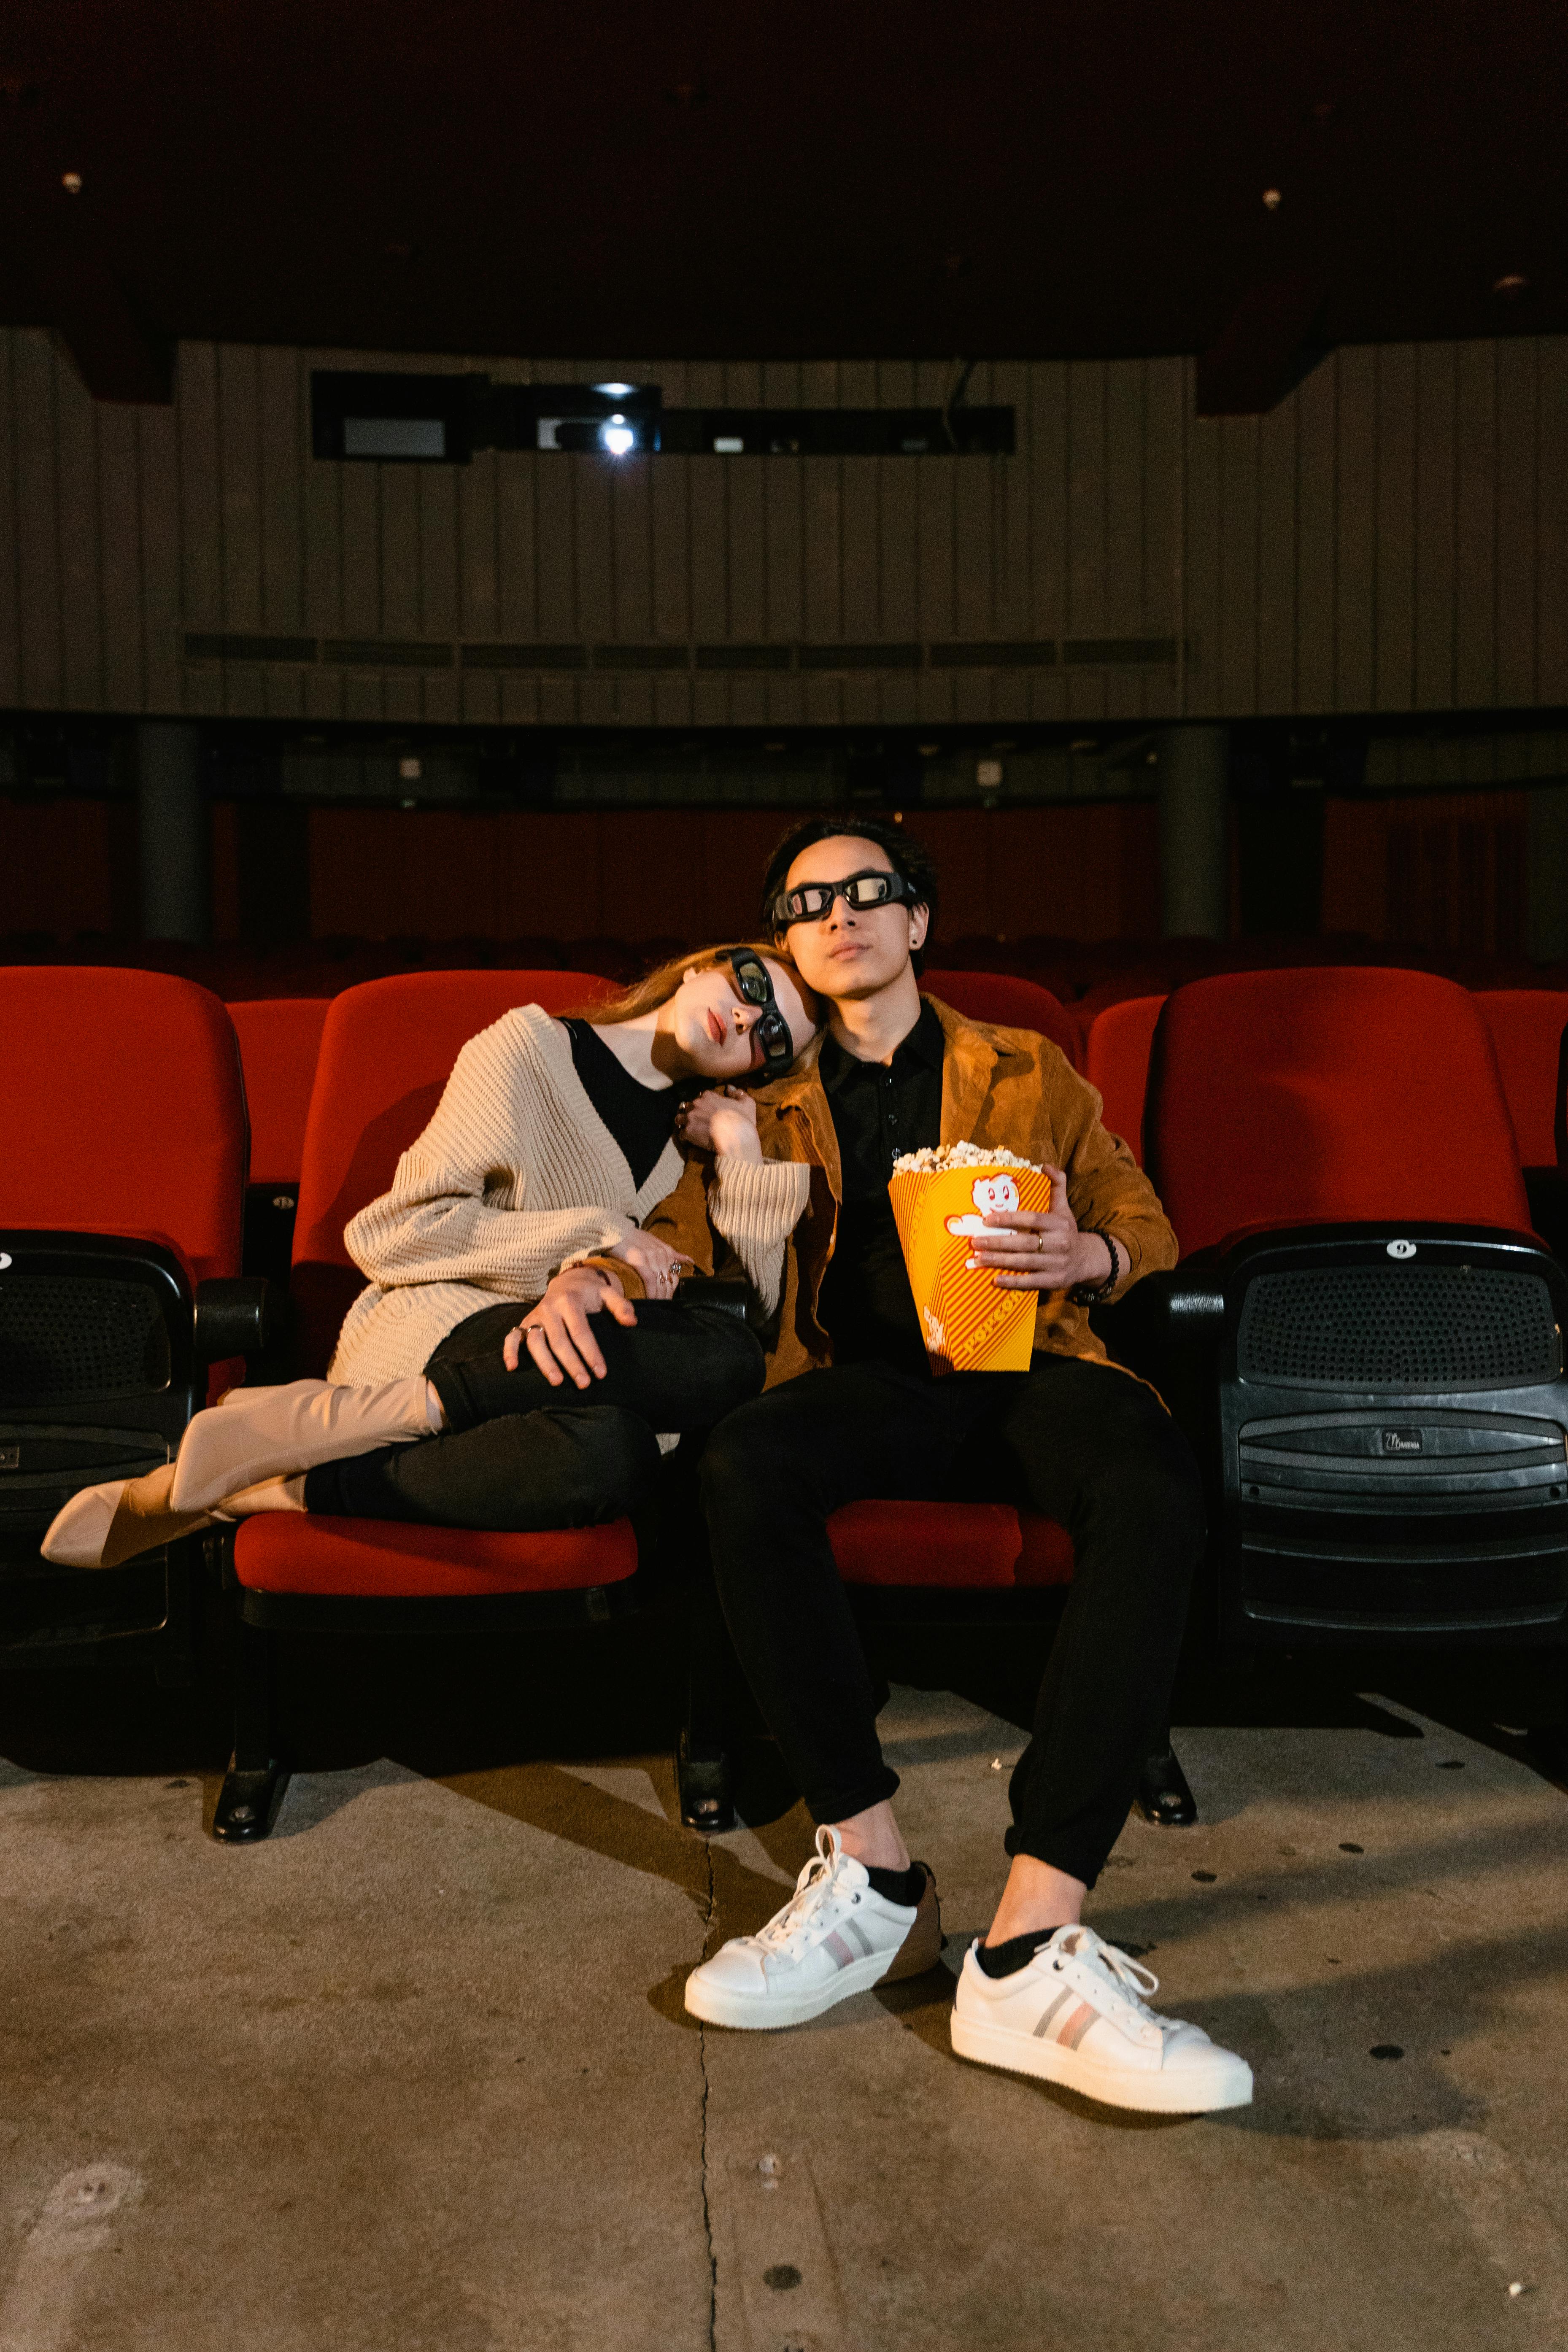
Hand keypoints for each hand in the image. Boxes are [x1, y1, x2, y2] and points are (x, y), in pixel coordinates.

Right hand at [502, 1266, 636, 1387]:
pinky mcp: (524, 1323)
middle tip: (584, 1384)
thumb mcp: (608, 1294)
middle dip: (571, 1363)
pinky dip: (509, 1351)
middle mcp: (549, 1308)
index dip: (591, 1353)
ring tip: (557, 1382)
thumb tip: (632, 1322)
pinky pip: (512, 1337)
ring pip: (535, 1342)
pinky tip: (513, 1368)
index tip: (601, 1372)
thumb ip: (621, 1306)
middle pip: (559, 1340)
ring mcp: (535, 1316)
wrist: (569, 1282)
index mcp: (570, 1301)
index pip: (581, 1331)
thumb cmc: (591, 1294)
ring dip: (544, 1363)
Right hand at [605, 1228, 692, 1299]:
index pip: (673, 1275)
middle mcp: (662, 1253)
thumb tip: (689, 1260)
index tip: (667, 1299)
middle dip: (666, 1295)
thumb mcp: (655, 1242)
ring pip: (660, 1281)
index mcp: (667, 1250)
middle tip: (663, 1306)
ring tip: (657, 1306)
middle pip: (668, 1280)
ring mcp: (652, 1256)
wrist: (616, 1229)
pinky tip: (650, 1299)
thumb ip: (672, 1253)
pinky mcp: (640, 1259)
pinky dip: (651, 1291)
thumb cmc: (634, 1237)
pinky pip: (650, 1279)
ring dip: (659, 1296)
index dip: (671, 1289)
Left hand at [676, 1086, 761, 1162]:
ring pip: (680, 1118)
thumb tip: (729, 1088)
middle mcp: (696, 1104)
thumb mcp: (747, 1103)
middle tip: (699, 1121)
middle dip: (692, 1112)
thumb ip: (738, 1093)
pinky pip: (681, 1134)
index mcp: (708, 1096)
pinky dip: (685, 1137)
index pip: (701, 1096)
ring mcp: (690, 1118)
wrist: (737, 1139)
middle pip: (688, 1106)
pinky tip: (691, 1140)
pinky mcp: (687, 1132)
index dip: (705, 1104)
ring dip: (684, 1123)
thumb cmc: (743, 1120)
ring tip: (691, 1129)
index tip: (709, 1111)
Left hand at [964, 1165, 1113, 1293]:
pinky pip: (1031, 1282)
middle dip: (997, 1242)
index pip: (1031, 1219)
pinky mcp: (1055, 1281)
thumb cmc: (1067, 1231)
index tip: (986, 1220)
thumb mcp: (1064, 1208)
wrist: (1087, 1260)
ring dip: (999, 1261)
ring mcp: (1057, 1264)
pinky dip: (1013, 1281)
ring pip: (1024, 1262)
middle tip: (974, 1241)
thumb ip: (1057, 1185)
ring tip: (978, 1259)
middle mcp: (1059, 1243)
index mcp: (1059, 1224)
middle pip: (1023, 1243)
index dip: (1008, 1219)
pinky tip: (995, 1280)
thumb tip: (1045, 1165)